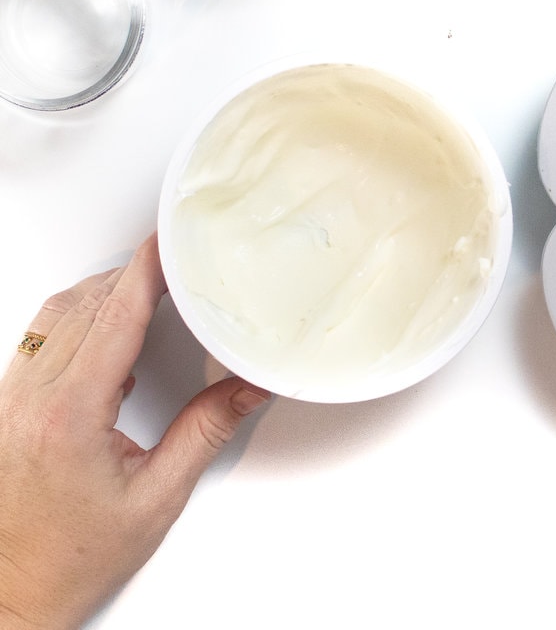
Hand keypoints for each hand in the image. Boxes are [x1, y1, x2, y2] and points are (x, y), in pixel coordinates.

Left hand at [0, 235, 269, 629]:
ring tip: (147, 292)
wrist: (10, 594)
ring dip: (104, 293)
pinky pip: (40, 337)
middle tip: (176, 266)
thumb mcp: (155, 498)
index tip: (168, 243)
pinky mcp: (5, 406)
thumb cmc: (70, 558)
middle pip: (87, 305)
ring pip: (58, 315)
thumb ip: (206, 432)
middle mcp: (31, 400)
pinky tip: (106, 333)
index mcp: (70, 415)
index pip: (114, 318)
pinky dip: (78, 317)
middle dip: (134, 275)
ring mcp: (11, 400)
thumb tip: (249, 388)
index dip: (145, 272)